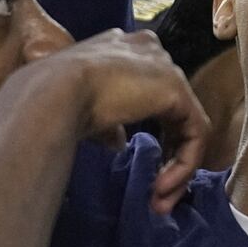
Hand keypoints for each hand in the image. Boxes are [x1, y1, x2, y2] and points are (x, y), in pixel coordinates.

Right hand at [37, 30, 211, 214]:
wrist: (54, 92)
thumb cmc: (53, 99)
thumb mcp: (82, 109)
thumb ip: (107, 123)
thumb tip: (118, 143)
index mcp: (122, 47)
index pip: (149, 89)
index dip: (150, 128)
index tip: (139, 162)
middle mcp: (148, 50)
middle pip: (173, 108)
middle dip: (168, 154)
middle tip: (155, 190)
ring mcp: (165, 67)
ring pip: (186, 125)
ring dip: (176, 168)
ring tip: (157, 199)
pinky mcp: (177, 90)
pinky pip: (194, 133)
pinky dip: (183, 165)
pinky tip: (160, 188)